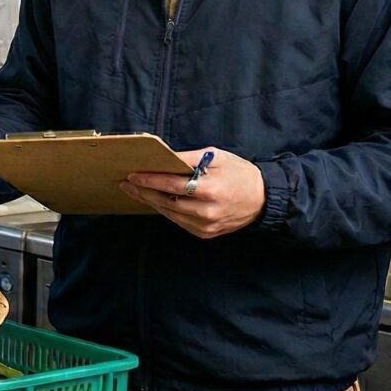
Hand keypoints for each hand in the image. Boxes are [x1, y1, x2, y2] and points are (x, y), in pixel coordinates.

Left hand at [121, 147, 265, 238]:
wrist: (264, 198)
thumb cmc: (239, 173)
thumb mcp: (217, 157)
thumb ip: (188, 158)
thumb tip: (163, 158)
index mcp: (210, 189)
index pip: (171, 185)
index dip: (150, 180)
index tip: (132, 175)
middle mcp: (206, 211)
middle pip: (166, 202)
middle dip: (143, 192)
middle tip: (126, 184)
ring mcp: (206, 225)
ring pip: (170, 214)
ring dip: (151, 202)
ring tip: (136, 192)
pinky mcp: (206, 233)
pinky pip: (179, 221)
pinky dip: (167, 211)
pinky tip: (155, 202)